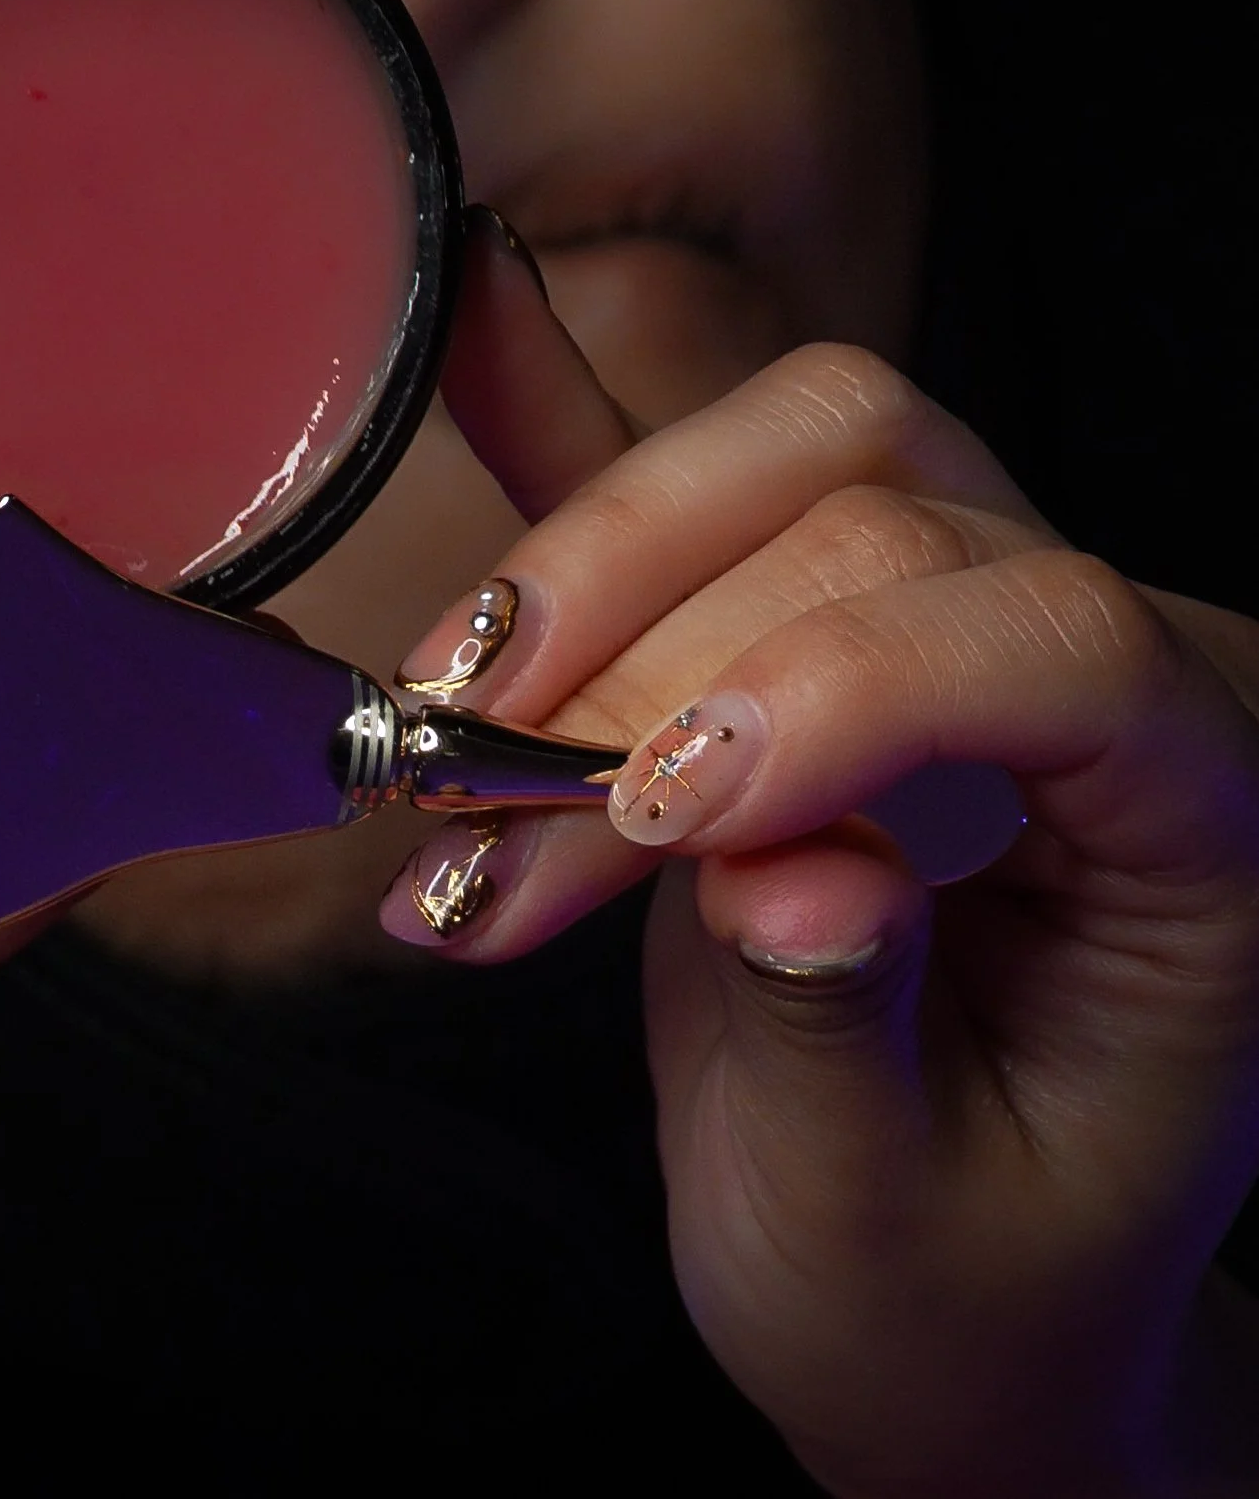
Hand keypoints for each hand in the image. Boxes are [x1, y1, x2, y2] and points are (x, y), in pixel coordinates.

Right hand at [385, 234, 1258, 1495]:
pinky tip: (486, 331)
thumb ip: (839, 1036)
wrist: (930, 1299)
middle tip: (485, 799)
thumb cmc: (947, 1292)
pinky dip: (574, 416)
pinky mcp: (797, 639)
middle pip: (889, 503)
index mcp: (1202, 835)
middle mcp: (1096, 687)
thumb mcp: (890, 1222)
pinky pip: (700, 489)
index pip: (1062, 645)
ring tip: (448, 720)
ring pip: (793, 446)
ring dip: (592, 562)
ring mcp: (945, 633)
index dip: (848, 687)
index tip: (662, 815)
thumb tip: (778, 865)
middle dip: (659, 642)